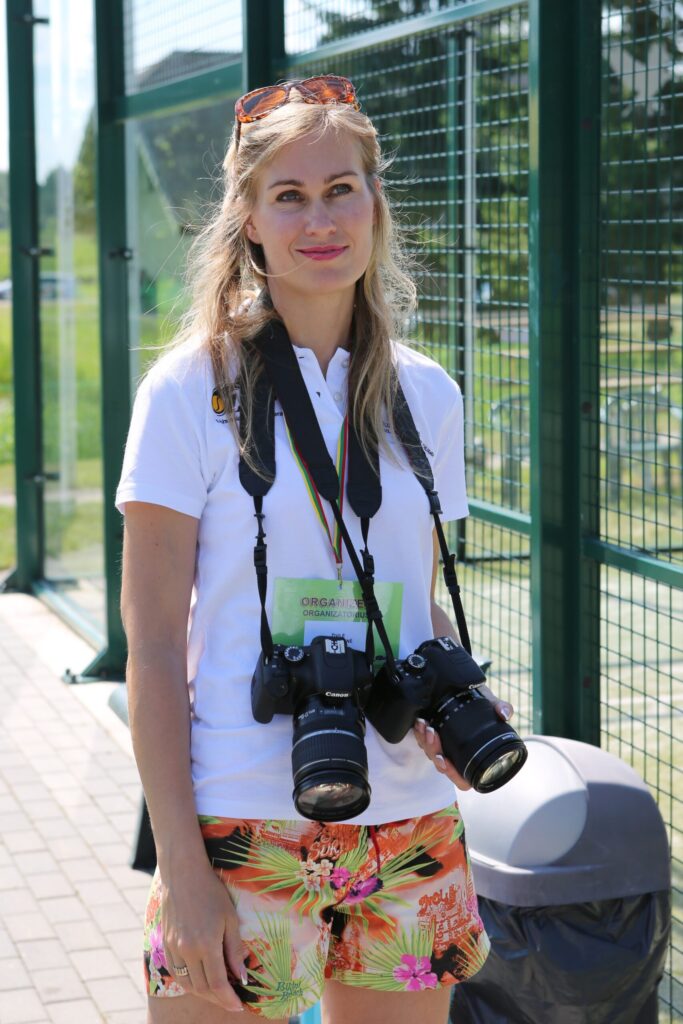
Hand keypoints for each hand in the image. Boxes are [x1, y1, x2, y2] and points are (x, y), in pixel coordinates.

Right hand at [161, 863, 246, 1011]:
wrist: (182, 875)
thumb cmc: (211, 892)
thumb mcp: (230, 918)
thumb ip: (234, 949)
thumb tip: (241, 977)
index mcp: (205, 944)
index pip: (217, 983)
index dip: (228, 998)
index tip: (239, 1006)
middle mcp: (187, 950)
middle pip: (201, 988)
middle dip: (218, 998)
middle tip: (231, 1000)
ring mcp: (173, 948)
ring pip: (187, 983)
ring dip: (202, 993)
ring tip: (217, 992)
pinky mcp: (165, 944)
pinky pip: (176, 972)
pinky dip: (188, 981)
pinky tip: (199, 978)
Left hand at [413, 687, 513, 790]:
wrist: (465, 686)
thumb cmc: (480, 701)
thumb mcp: (489, 702)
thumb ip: (500, 707)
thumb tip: (505, 713)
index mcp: (472, 756)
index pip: (463, 779)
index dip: (453, 774)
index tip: (445, 760)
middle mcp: (456, 755)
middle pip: (442, 766)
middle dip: (433, 751)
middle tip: (432, 733)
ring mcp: (443, 747)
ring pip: (430, 754)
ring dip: (424, 741)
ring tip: (425, 725)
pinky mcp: (430, 736)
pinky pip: (422, 742)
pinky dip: (419, 733)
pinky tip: (420, 722)